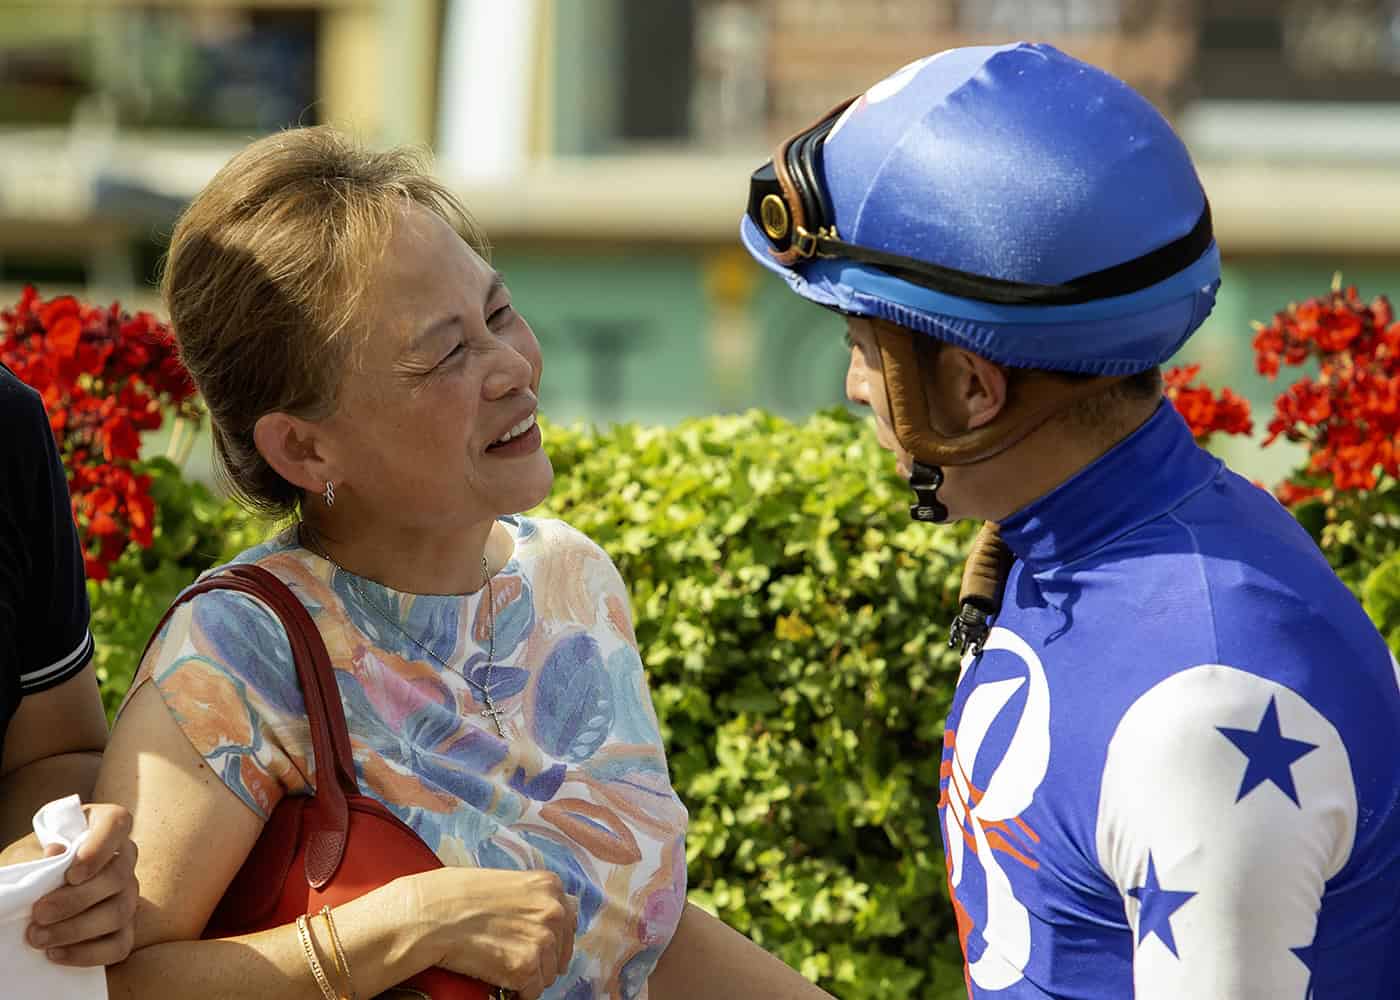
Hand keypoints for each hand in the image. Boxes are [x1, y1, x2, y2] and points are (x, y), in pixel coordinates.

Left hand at [27, 803, 139, 966]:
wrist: (34, 893)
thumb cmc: (33, 862)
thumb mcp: (28, 852)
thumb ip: (39, 853)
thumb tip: (56, 852)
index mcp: (105, 826)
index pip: (117, 825)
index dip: (100, 849)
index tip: (72, 874)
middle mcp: (125, 858)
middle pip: (119, 877)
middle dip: (76, 900)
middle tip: (39, 913)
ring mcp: (129, 894)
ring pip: (119, 913)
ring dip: (75, 929)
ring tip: (37, 937)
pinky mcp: (125, 928)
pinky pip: (120, 944)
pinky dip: (88, 953)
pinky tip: (56, 953)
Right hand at [411, 867, 576, 999]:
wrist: (427, 915)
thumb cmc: (454, 895)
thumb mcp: (503, 881)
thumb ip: (529, 897)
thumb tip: (544, 915)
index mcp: (549, 885)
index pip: (569, 918)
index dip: (552, 934)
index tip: (535, 943)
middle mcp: (553, 910)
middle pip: (561, 948)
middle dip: (542, 957)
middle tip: (513, 957)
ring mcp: (542, 939)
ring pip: (547, 974)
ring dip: (527, 976)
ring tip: (498, 964)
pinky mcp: (526, 967)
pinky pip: (531, 992)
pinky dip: (516, 992)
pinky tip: (496, 977)